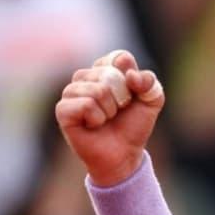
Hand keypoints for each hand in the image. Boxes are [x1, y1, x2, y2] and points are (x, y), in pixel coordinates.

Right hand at [56, 50, 164, 185]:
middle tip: (117, 112)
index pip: (120, 58)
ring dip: (110, 110)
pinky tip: (94, 125)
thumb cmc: (133, 126)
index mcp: (104, 69)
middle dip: (122, 98)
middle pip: (109, 75)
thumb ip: (150, 82)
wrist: (124, 155)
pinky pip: (86, 104)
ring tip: (105, 119)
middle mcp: (84, 77)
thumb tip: (130, 75)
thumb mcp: (152, 101)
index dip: (132, 79)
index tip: (132, 96)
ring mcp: (71, 92)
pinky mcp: (63, 109)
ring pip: (98, 90)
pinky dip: (97, 118)